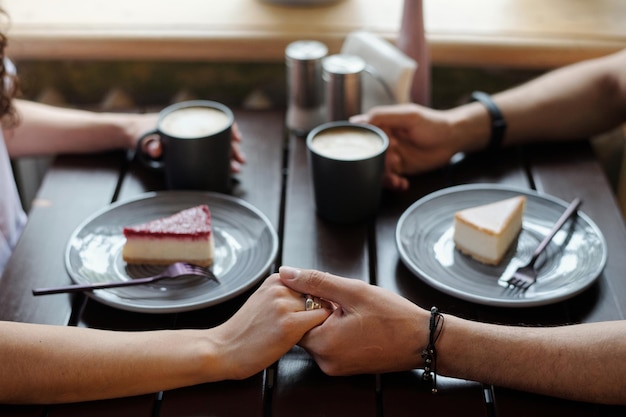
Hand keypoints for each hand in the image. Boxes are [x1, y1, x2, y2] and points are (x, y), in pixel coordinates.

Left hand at [135, 116, 245, 172]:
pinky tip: (227, 167)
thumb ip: (152, 144)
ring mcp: (194, 139)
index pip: (216, 120)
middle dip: (233, 149)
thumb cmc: (142, 132)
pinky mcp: (192, 149)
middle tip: (239, 162)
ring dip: (229, 157)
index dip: (230, 129)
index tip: (237, 139)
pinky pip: (210, 152)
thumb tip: (158, 150)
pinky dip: (220, 159)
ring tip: (236, 169)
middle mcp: (195, 127)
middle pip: (221, 136)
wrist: (135, 134)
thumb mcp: (147, 138)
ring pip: (218, 146)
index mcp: (189, 119)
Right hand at [210, 273, 329, 379]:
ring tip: (301, 334)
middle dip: (318, 309)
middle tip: (307, 326)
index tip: (309, 312)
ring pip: (321, 306)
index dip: (316, 299)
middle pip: (318, 294)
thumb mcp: (263, 301)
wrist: (223, 349)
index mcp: (275, 279)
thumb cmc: (245, 331)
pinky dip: (319, 329)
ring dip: (318, 320)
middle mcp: (281, 287)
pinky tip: (303, 339)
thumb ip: (286, 294)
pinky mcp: (290, 324)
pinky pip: (320, 320)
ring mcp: (285, 304)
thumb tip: (316, 292)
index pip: (312, 282)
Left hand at [279, 266, 428, 374]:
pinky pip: (331, 344)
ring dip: (328, 318)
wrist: (423, 341)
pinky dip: (337, 330)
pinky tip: (356, 321)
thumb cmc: (392, 316)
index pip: (293, 318)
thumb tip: (286, 273)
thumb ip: (316, 281)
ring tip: (352, 310)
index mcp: (323, 344)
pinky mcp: (345, 368)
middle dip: (318, 308)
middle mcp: (325, 362)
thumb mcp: (353, 291)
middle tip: (342, 299)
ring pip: (318, 334)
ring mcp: (336, 367)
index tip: (325, 290)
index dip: (305, 298)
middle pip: (304, 327)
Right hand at [351, 104, 459, 190]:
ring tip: (397, 178)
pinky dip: (393, 183)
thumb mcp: (408, 116)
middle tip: (395, 160)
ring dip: (385, 177)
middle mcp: (383, 141)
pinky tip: (402, 183)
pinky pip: (389, 179)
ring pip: (376, 170)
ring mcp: (390, 156)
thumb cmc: (433, 123)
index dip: (366, 145)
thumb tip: (357, 121)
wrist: (452, 140)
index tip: (378, 148)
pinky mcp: (399, 168)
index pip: (362, 135)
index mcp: (381, 125)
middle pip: (368, 156)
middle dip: (378, 163)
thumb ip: (383, 116)